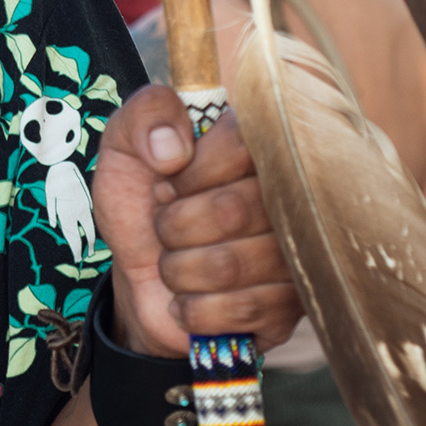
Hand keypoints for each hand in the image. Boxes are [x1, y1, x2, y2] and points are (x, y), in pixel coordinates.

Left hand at [91, 84, 299, 355]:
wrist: (143, 277)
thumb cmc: (143, 201)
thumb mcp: (126, 145)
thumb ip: (146, 116)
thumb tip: (173, 148)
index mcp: (255, 143)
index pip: (242, 145)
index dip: (191, 173)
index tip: (166, 184)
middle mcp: (290, 193)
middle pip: (234, 209)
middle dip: (175, 226)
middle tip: (165, 228)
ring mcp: (298, 251)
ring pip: (232, 265)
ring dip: (179, 269)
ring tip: (174, 263)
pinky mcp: (293, 304)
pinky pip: (242, 310)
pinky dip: (195, 308)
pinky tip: (188, 298)